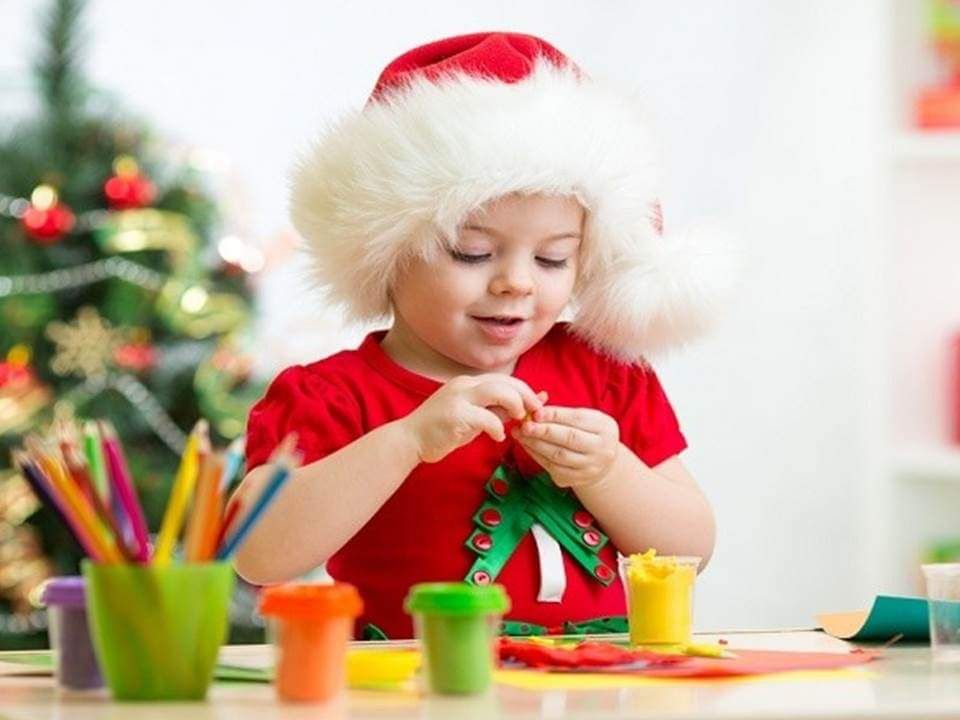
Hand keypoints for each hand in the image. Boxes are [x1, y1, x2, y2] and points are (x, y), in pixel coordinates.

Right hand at [402, 374, 543, 462]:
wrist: (409, 440)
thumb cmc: (441, 431)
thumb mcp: (473, 419)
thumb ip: (495, 411)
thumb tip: (524, 409)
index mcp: (468, 383)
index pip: (504, 379)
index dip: (525, 390)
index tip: (538, 404)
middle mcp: (464, 385)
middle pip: (506, 381)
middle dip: (526, 395)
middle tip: (537, 411)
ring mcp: (458, 398)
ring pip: (498, 391)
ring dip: (515, 405)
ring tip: (519, 419)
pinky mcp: (455, 415)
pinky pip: (486, 417)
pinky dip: (497, 427)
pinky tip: (497, 437)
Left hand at [511, 405, 619, 487]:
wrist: (602, 462)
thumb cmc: (588, 433)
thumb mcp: (584, 419)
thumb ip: (562, 412)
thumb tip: (536, 406)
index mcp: (605, 428)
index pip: (578, 419)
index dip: (555, 415)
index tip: (536, 412)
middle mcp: (602, 449)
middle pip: (569, 438)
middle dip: (544, 431)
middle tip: (525, 425)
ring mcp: (591, 467)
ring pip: (559, 455)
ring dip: (536, 444)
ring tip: (520, 434)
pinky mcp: (577, 480)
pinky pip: (552, 467)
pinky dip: (536, 455)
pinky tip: (527, 446)